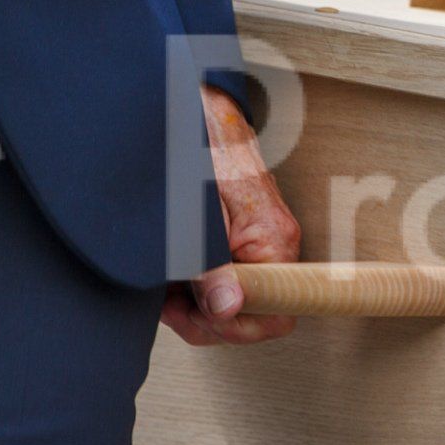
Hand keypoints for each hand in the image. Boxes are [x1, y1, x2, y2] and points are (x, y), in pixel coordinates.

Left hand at [159, 86, 301, 346]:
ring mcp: (260, 244)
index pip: (278, 313)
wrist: (196, 118)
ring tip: (166, 285)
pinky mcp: (243, 242)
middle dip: (206, 317)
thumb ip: (211, 268)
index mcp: (274, 239)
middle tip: (171, 302)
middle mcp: (275, 245)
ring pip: (234, 304)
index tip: (201, 315)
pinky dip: (194, 288)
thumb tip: (229, 307)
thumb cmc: (199, 156)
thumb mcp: (195, 222)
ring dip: (194, 304)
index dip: (237, 326)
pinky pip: (226, 282)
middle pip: (251, 315)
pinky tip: (172, 276)